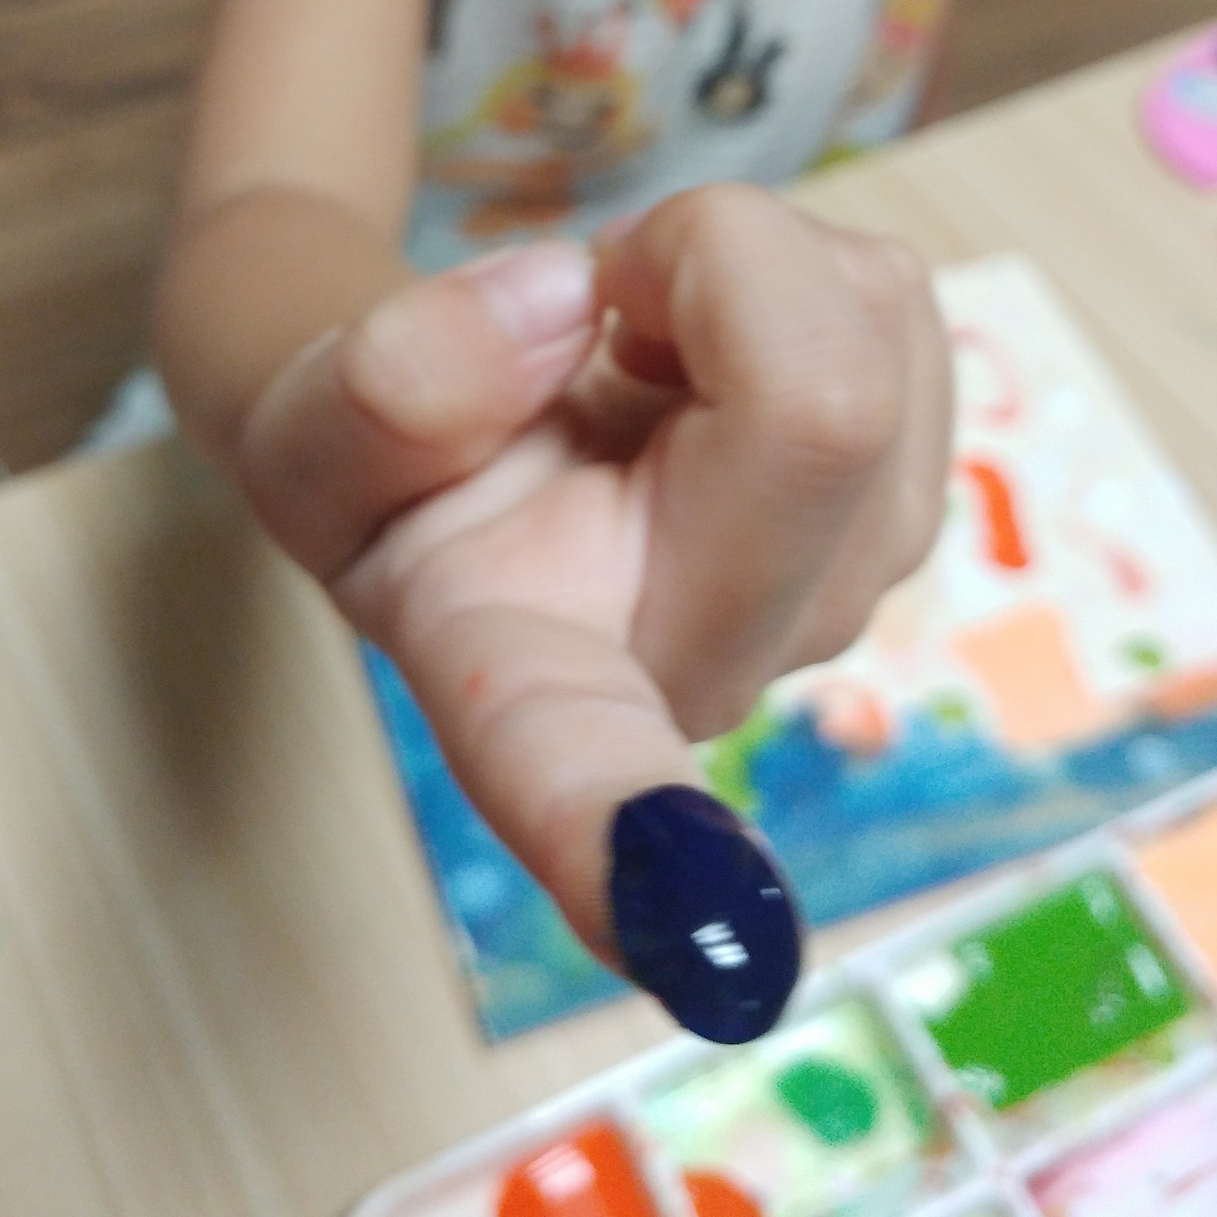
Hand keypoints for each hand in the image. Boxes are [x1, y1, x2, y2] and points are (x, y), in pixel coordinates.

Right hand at [238, 186, 950, 1038]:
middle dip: (693, 268)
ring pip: (869, 319)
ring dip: (732, 269)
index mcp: (533, 687)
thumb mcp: (306, 421)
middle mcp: (719, 663)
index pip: (577, 772)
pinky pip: (892, 300)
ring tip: (635, 353)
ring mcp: (845, 588)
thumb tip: (556, 306)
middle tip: (594, 316)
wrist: (470, 443)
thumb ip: (383, 384)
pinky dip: (792, 276)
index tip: (709, 948)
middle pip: (818, 407)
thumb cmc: (392, 468)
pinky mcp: (910, 493)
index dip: (633, 836)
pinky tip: (709, 358)